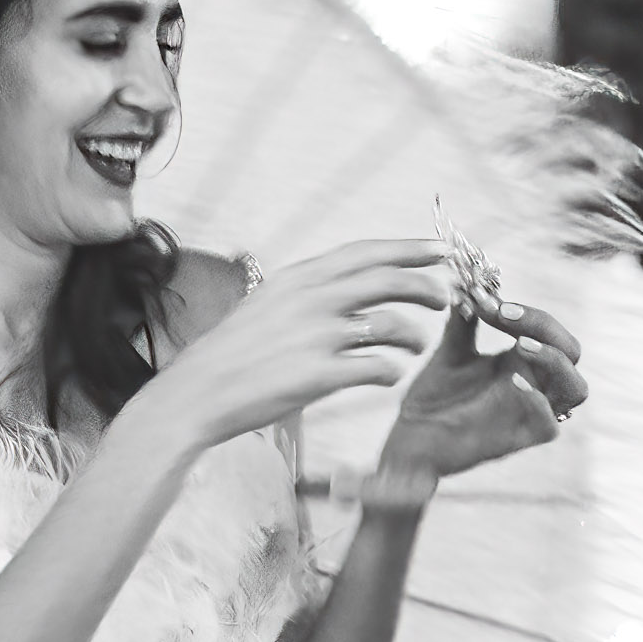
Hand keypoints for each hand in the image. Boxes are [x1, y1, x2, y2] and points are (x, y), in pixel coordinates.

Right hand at [133, 240, 452, 452]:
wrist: (198, 393)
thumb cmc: (232, 354)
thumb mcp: (267, 305)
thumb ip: (307, 292)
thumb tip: (346, 286)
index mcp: (298, 278)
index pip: (364, 252)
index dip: (407, 248)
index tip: (438, 249)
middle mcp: (310, 299)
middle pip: (386, 280)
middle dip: (425, 285)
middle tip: (444, 297)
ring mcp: (316, 336)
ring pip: (390, 324)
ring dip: (414, 334)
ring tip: (418, 343)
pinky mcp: (319, 374)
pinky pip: (377, 368)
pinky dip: (392, 371)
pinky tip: (390, 375)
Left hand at [380, 299, 586, 479]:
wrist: (410, 438)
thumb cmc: (433, 396)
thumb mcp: (448, 352)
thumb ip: (462, 321)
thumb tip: (465, 284)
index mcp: (522, 360)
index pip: (549, 329)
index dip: (528, 312)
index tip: (488, 300)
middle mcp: (536, 384)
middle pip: (571, 351)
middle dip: (544, 327)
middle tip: (506, 315)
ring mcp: (533, 413)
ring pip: (576, 388)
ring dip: (554, 361)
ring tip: (520, 345)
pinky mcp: (522, 439)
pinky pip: (550, 425)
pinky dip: (538, 401)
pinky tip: (513, 382)